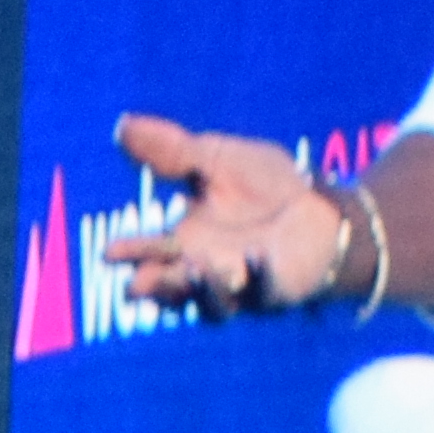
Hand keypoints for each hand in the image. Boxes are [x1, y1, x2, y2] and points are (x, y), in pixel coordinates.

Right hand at [102, 114, 365, 315]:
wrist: (323, 204)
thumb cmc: (264, 185)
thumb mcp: (215, 160)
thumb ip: (174, 151)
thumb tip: (124, 127)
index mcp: (187, 241)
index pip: (152, 253)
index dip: (132, 255)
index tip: (110, 253)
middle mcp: (210, 269)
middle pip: (176, 288)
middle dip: (159, 285)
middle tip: (140, 282)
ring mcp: (245, 285)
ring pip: (215, 304)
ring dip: (202, 289)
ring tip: (194, 267)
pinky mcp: (280, 290)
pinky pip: (267, 291)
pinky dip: (259, 277)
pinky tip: (255, 256)